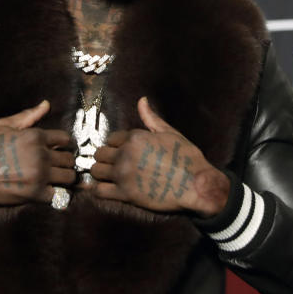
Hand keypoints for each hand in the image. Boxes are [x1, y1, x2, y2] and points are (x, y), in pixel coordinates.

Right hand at [0, 101, 75, 205]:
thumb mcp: (3, 125)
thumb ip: (28, 116)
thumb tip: (46, 105)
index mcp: (35, 136)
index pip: (66, 139)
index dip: (63, 144)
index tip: (58, 149)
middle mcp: (41, 155)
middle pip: (69, 159)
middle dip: (65, 161)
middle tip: (56, 165)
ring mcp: (40, 176)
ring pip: (69, 177)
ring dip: (64, 178)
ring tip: (55, 178)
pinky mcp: (35, 194)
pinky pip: (58, 195)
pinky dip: (54, 194)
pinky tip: (46, 190)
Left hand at [90, 97, 229, 216]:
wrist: (197, 185)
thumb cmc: (187, 158)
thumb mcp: (170, 133)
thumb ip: (151, 118)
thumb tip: (141, 100)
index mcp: (135, 137)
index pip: (111, 139)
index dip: (117, 146)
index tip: (124, 153)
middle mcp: (125, 153)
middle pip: (99, 154)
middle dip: (106, 158)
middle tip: (116, 165)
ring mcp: (123, 174)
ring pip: (95, 170)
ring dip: (101, 173)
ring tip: (110, 177)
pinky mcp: (125, 194)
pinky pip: (99, 191)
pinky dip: (100, 190)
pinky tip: (108, 189)